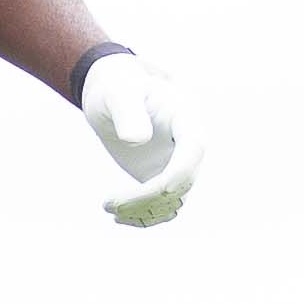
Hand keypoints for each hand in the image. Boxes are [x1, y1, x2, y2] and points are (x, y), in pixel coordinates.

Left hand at [76, 50, 196, 227]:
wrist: (113, 96)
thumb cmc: (116, 88)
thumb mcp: (117, 93)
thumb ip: (127, 111)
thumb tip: (137, 140)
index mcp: (185, 118)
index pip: (194, 148)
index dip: (180, 172)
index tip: (155, 189)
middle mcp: (188, 145)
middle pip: (182, 181)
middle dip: (148, 198)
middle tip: (109, 204)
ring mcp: (177, 163)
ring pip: (175, 200)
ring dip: (145, 211)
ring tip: (109, 208)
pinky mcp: (162, 177)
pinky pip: (163, 205)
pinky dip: (144, 216)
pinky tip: (118, 216)